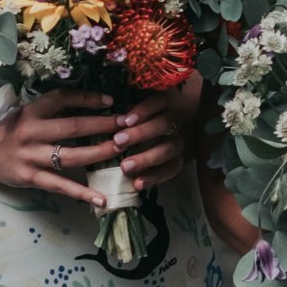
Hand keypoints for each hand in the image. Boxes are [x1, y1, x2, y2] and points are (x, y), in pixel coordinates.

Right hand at [0, 90, 122, 204]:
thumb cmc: (6, 130)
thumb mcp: (25, 113)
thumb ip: (51, 111)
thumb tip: (89, 105)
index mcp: (31, 111)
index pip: (63, 99)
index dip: (88, 98)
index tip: (111, 100)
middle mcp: (31, 131)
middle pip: (73, 127)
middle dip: (104, 126)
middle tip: (128, 125)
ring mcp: (30, 156)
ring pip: (71, 155)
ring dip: (99, 154)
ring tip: (122, 153)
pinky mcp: (29, 177)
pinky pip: (60, 186)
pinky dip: (82, 193)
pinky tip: (102, 199)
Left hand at [115, 74, 203, 190]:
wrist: (171, 137)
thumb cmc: (145, 121)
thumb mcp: (139, 110)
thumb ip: (127, 110)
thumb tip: (107, 109)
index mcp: (166, 104)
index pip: (159, 102)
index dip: (143, 110)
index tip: (125, 120)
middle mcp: (176, 122)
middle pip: (163, 124)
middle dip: (140, 133)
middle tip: (118, 141)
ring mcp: (179, 143)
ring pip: (167, 149)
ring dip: (145, 158)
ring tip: (124, 166)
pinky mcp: (179, 162)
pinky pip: (170, 170)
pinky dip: (154, 178)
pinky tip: (137, 183)